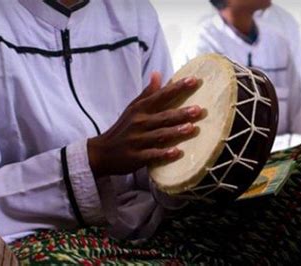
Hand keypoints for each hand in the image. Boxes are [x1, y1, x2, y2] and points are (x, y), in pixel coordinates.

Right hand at [87, 72, 202, 176]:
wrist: (102, 152)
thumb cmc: (122, 128)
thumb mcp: (132, 109)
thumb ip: (147, 93)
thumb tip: (157, 73)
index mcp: (140, 110)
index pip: (161, 96)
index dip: (177, 88)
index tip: (194, 80)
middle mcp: (139, 123)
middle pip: (163, 117)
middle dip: (180, 113)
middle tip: (199, 109)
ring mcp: (137, 140)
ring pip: (159, 135)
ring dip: (175, 131)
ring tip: (192, 128)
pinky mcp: (136, 157)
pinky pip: (152, 155)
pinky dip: (163, 154)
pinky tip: (176, 152)